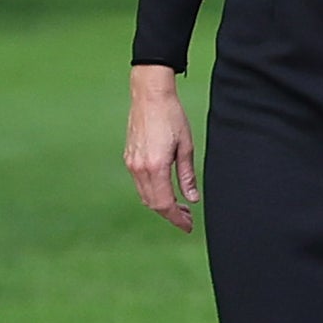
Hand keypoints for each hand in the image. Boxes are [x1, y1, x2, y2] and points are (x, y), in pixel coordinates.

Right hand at [125, 65, 198, 229]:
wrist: (149, 96)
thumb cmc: (172, 117)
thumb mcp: (186, 147)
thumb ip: (187, 176)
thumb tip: (192, 199)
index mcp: (155, 167)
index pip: (164, 203)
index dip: (176, 218)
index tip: (188, 227)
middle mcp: (139, 168)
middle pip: (152, 203)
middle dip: (170, 214)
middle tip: (188, 219)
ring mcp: (131, 163)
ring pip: (145, 195)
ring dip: (161, 204)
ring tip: (181, 207)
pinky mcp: (129, 157)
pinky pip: (140, 184)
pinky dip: (152, 193)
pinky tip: (167, 191)